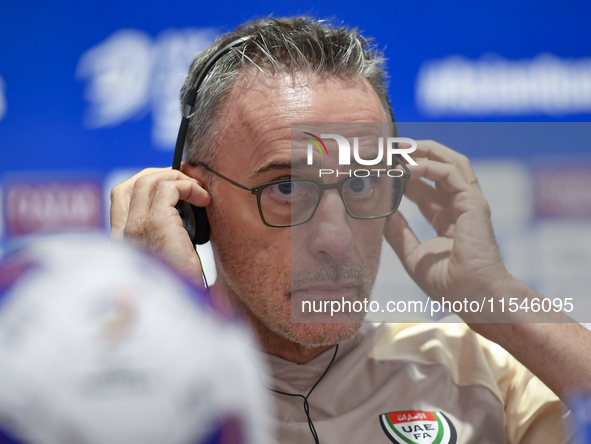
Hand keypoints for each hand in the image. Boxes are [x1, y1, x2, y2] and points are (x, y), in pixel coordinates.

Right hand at [110, 167, 210, 282]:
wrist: (181, 311)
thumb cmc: (180, 290)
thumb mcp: (167, 261)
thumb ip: (164, 238)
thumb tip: (182, 216)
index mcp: (122, 242)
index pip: (119, 198)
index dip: (144, 183)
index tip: (170, 185)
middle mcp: (123, 233)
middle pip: (130, 184)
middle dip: (159, 174)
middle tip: (186, 182)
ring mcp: (136, 226)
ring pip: (149, 180)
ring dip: (177, 179)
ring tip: (198, 190)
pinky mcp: (156, 222)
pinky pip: (169, 188)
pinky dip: (188, 186)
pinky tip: (203, 199)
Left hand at [384, 140, 510, 314]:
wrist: (475, 297)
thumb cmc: (450, 284)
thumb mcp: (414, 256)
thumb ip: (399, 234)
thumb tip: (382, 214)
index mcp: (449, 218)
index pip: (427, 188)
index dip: (406, 176)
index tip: (384, 169)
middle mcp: (461, 206)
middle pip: (440, 168)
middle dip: (416, 155)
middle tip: (391, 148)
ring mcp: (470, 203)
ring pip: (450, 163)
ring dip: (424, 152)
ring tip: (399, 148)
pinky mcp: (473, 204)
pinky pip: (450, 174)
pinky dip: (428, 167)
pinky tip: (406, 170)